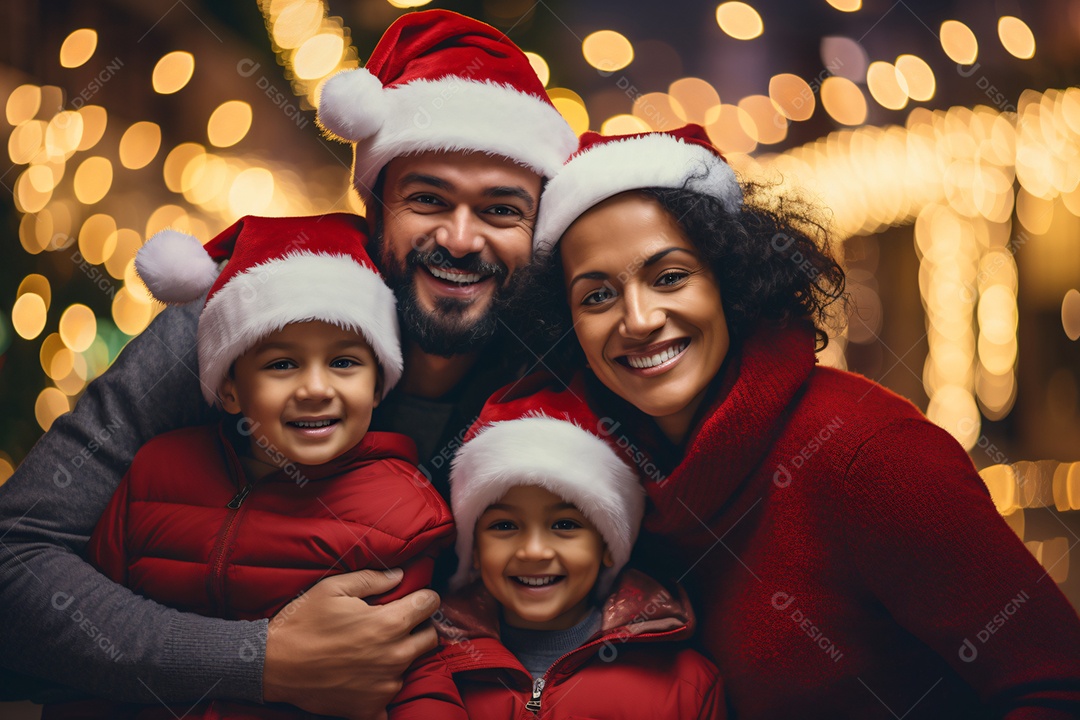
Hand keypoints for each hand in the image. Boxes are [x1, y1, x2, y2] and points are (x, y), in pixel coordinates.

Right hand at [263, 568, 439, 719]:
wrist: (272, 665)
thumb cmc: (303, 622)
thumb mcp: (334, 588)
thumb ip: (372, 579)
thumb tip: (400, 575)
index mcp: (389, 624)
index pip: (430, 605)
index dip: (423, 598)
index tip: (415, 598)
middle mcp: (394, 656)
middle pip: (429, 638)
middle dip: (418, 627)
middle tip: (395, 625)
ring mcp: (384, 686)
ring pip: (410, 667)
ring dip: (398, 658)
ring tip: (370, 651)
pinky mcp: (370, 708)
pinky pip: (389, 702)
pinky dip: (381, 691)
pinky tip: (365, 681)